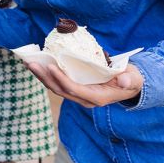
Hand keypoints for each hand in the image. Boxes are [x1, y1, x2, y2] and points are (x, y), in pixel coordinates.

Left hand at [25, 62, 143, 107]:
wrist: (129, 85)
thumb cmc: (131, 80)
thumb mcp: (133, 79)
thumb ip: (129, 79)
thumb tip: (124, 81)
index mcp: (97, 97)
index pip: (74, 89)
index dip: (61, 79)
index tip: (51, 67)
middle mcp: (85, 99)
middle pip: (60, 89)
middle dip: (45, 77)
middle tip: (32, 64)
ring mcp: (79, 95)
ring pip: (56, 87)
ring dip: (42, 76)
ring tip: (29, 63)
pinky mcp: (75, 88)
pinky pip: (58, 83)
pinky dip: (47, 74)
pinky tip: (38, 65)